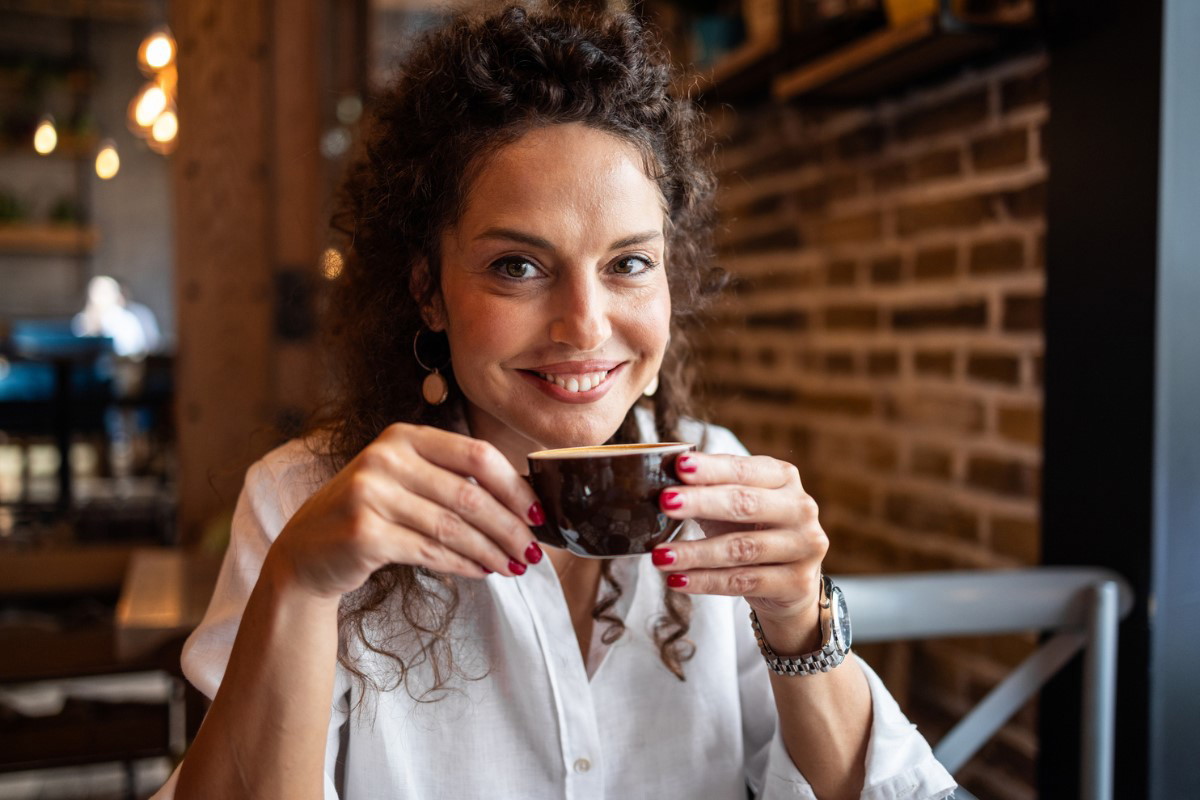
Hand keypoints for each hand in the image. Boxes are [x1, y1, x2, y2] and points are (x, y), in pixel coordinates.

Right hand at [271, 423, 544, 599]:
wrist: (307, 552)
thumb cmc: (371, 514)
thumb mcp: (406, 482)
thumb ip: (452, 481)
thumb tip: (523, 504)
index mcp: (404, 437)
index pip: (476, 455)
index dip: (514, 486)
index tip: (539, 513)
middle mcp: (385, 458)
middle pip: (469, 495)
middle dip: (510, 527)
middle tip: (534, 551)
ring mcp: (370, 494)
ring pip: (452, 527)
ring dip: (491, 551)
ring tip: (514, 566)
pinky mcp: (363, 532)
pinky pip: (430, 552)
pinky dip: (463, 564)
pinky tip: (482, 571)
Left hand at [649, 452, 827, 626]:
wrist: (790, 581)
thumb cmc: (752, 531)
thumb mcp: (733, 505)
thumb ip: (706, 490)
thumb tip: (660, 478)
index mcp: (784, 477)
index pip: (744, 469)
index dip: (711, 468)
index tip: (679, 466)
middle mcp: (801, 508)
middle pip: (746, 504)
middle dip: (701, 502)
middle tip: (664, 503)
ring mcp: (804, 546)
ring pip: (741, 549)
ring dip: (695, 552)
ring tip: (660, 555)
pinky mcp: (797, 582)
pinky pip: (742, 582)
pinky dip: (705, 581)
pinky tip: (677, 580)